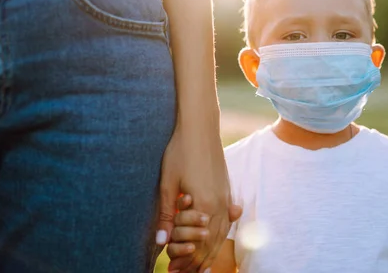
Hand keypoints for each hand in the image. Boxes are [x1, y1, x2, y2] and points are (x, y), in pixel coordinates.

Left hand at [155, 126, 241, 272]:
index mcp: (205, 206)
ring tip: (199, 265)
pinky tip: (215, 239)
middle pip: (212, 243)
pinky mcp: (227, 190)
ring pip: (222, 234)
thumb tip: (160, 242)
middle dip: (198, 261)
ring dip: (210, 251)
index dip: (186, 261)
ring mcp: (226, 197)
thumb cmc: (180, 152)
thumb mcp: (167, 184)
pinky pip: (227, 220)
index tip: (173, 271)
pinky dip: (221, 235)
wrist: (200, 128)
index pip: (198, 245)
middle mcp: (220, 205)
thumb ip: (166, 215)